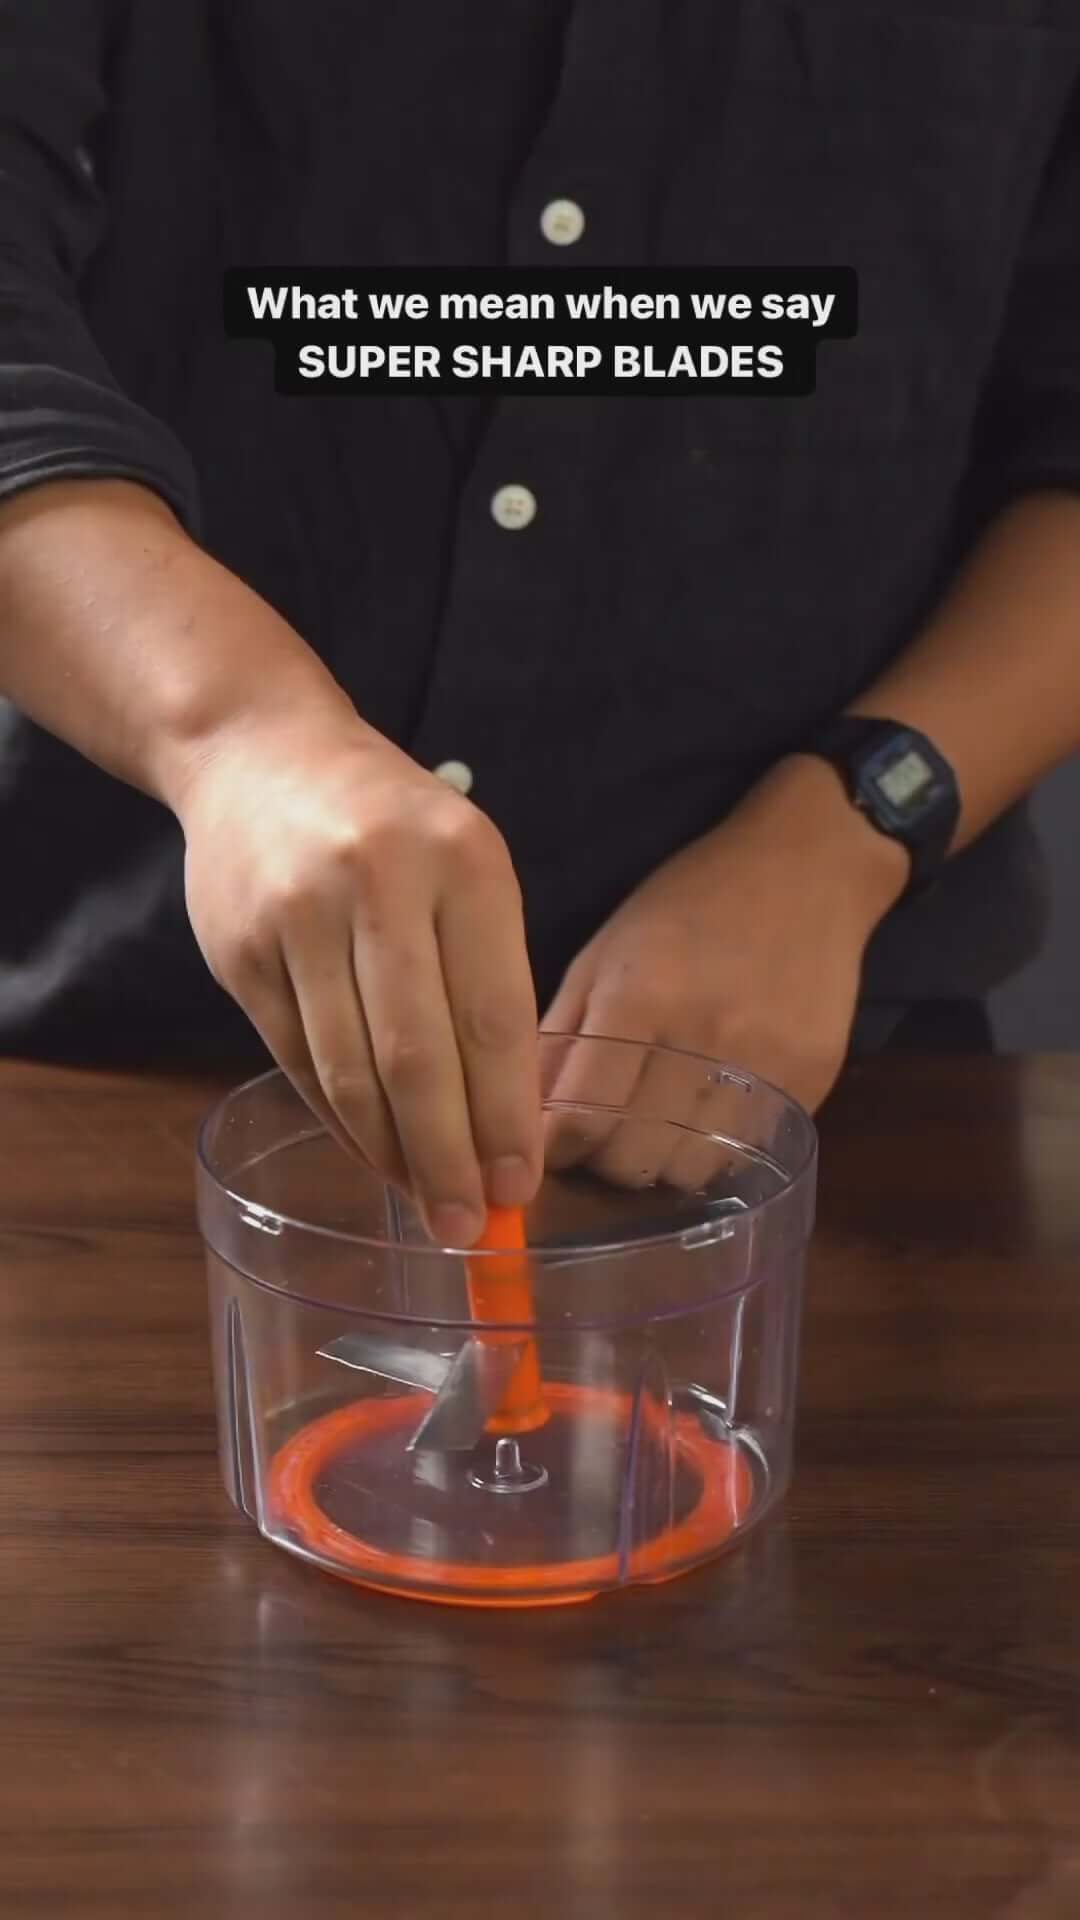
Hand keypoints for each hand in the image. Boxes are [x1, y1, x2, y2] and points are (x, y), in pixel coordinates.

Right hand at [177, 704, 541, 1243]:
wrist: (260, 753)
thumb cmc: (391, 823)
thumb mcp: (467, 863)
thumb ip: (487, 974)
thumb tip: (506, 1119)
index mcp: (462, 859)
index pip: (493, 1015)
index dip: (506, 1115)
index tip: (520, 1186)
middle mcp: (378, 882)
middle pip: (417, 1055)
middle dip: (447, 1156)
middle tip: (467, 1226)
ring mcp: (298, 916)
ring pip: (348, 1068)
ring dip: (390, 1152)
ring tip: (424, 1203)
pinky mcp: (239, 950)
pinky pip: (295, 1059)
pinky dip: (338, 1119)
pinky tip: (371, 1152)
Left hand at [542, 755, 907, 1188]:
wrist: (808, 869)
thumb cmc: (690, 902)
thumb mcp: (606, 951)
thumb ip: (561, 1034)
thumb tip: (517, 1117)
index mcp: (639, 998)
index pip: (577, 1121)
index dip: (552, 1147)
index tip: (547, 1146)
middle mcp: (702, 1040)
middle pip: (630, 1161)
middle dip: (601, 1161)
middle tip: (601, 1137)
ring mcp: (763, 1069)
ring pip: (688, 1173)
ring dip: (659, 1164)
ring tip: (654, 1130)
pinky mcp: (809, 1086)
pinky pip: (743, 1156)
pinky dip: (712, 1150)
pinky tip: (703, 1117)